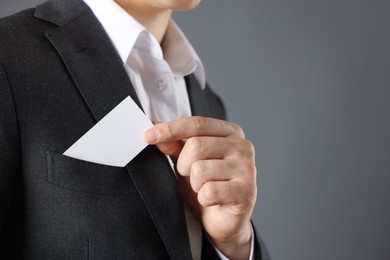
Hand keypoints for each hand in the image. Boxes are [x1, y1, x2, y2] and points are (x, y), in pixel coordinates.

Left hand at [144, 116, 256, 258]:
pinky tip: (212, 201)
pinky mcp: (245, 192)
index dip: (170, 129)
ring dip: (194, 184)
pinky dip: (203, 199)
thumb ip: (174, 144)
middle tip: (189, 176)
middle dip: (183, 165)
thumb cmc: (207, 184)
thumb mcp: (187, 161)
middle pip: (196, 145)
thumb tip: (153, 125)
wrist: (224, 220)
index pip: (196, 124)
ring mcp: (247, 169)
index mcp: (231, 132)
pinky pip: (209, 192)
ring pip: (200, 170)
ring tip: (203, 188)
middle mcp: (243, 146)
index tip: (147, 136)